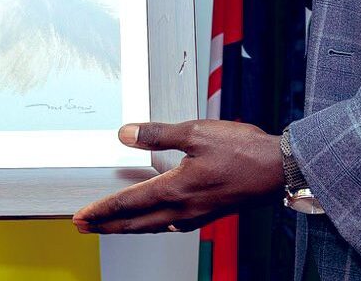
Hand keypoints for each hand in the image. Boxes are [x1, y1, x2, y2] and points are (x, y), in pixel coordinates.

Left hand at [71, 120, 286, 235]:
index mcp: (175, 190)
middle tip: (85, 227)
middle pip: (135, 223)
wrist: (278, 170)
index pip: (127, 204)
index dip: (101, 211)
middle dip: (107, 226)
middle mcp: (183, 209)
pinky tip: (155, 218)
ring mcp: (196, 215)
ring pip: (153, 227)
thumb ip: (157, 134)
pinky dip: (153, 224)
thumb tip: (125, 133)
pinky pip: (172, 225)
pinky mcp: (208, 214)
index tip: (82, 216)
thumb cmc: (243, 152)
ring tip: (111, 225)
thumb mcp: (195, 132)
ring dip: (128, 227)